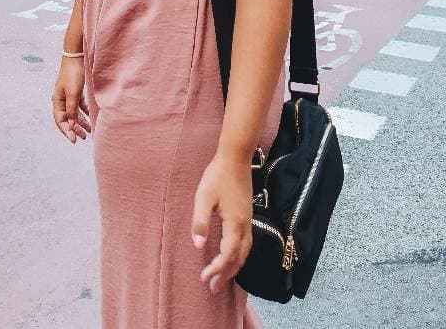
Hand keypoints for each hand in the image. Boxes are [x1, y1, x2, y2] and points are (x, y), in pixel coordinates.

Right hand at [51, 58, 90, 143]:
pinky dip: (84, 113)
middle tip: (84, 138)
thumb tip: (71, 126)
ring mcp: (69, 96)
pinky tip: (90, 118)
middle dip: (75, 129)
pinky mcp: (76, 92)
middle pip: (67, 119)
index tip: (74, 140)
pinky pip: (79, 106)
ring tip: (89, 131)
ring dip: (80, 122)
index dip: (66, 131)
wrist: (77, 56)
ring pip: (74, 113)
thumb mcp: (73, 93)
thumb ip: (72, 110)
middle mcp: (61, 100)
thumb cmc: (73, 74)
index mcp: (57, 101)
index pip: (60, 120)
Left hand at [191, 152, 251, 292]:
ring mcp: (248, 220)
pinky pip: (246, 243)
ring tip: (222, 279)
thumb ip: (200, 222)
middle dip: (225, 275)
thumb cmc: (217, 175)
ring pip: (245, 252)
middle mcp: (245, 225)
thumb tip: (198, 246)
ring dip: (233, 267)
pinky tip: (231, 257)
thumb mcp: (203, 197)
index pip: (227, 255)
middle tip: (212, 289)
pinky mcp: (247, 215)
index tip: (203, 278)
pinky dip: (239, 256)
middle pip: (238, 258)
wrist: (235, 157)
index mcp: (235, 223)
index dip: (216, 269)